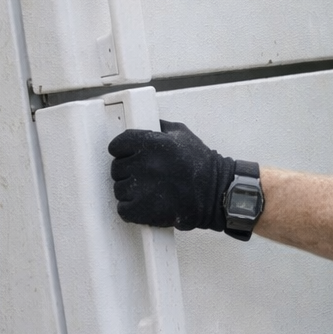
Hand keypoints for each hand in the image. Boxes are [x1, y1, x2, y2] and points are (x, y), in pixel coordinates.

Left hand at [108, 121, 234, 230]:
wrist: (216, 195)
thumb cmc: (202, 166)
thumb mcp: (182, 134)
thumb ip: (159, 127)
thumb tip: (145, 123)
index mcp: (153, 143)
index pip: (117, 144)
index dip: (123, 151)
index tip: (130, 156)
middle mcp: (146, 164)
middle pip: (116, 168)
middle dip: (128, 172)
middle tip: (146, 176)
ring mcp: (143, 188)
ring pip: (119, 189)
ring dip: (131, 192)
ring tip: (150, 191)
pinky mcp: (143, 210)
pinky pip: (123, 209)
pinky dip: (132, 210)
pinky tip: (147, 205)